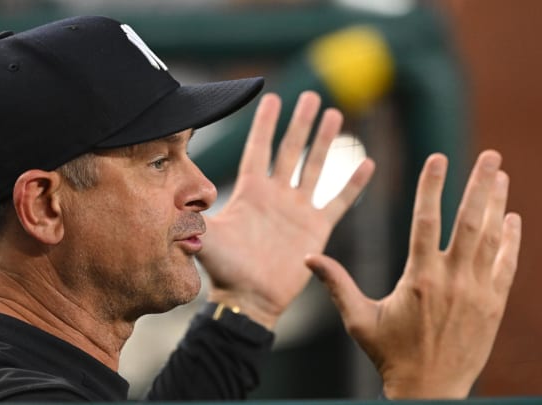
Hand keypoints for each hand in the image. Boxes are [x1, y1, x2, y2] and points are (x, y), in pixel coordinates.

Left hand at [197, 91, 374, 328]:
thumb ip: (193, 216)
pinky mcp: (316, 229)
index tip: (272, 96)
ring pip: (315, 167)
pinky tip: (367, 163)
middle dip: (301, 122)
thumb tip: (174, 199)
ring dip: (326, 142)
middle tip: (312, 95)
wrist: (250, 299)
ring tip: (335, 115)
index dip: (265, 124)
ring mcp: (297, 210)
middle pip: (290, 150)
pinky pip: (338, 201)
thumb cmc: (225, 269)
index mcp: (250, 191)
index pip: (258, 148)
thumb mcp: (206, 238)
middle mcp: (276, 195)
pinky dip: (353, 184)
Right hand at [305, 150, 521, 397]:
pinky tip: (513, 218)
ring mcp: (477, 292)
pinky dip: (511, 240)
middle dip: (480, 185)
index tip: (437, 158)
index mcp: (418, 279)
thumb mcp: (358, 320)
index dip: (431, 186)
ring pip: (490, 238)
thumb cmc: (390, 355)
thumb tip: (308, 258)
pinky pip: (506, 265)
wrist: (430, 391)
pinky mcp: (494, 305)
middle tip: (491, 155)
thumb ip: (336, 284)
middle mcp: (451, 281)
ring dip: (497, 203)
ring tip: (502, 175)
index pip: (426, 221)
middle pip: (468, 222)